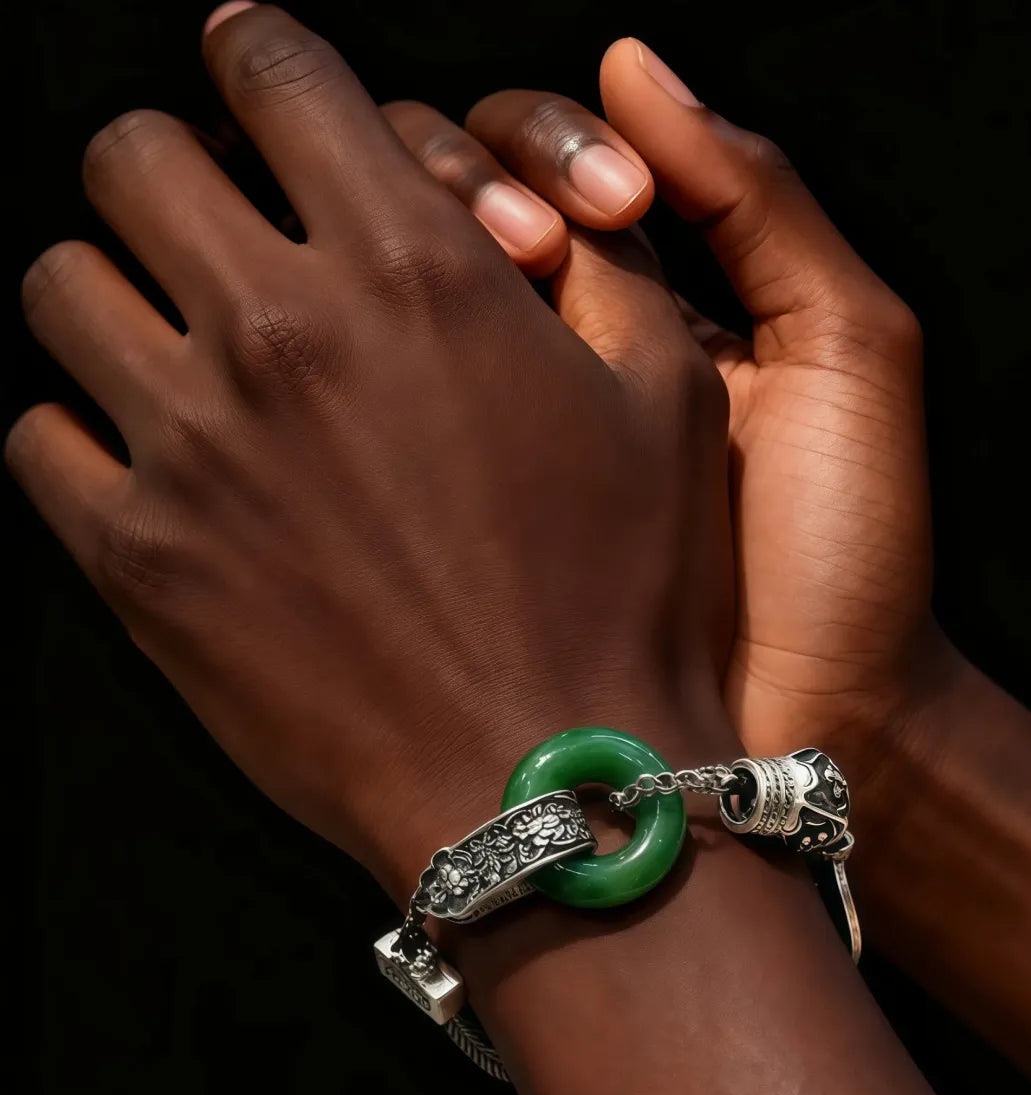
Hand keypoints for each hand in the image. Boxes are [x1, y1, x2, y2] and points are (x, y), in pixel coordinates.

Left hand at [9, 7, 734, 894]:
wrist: (550, 784)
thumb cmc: (626, 601)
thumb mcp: (667, 403)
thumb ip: (594, 269)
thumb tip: (520, 207)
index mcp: (416, 272)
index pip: (276, 70)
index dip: (260, 51)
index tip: (257, 70)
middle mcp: (283, 337)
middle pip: (134, 156)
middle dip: (176, 162)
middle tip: (221, 213)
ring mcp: (193, 450)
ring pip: (61, 284)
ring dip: (116, 285)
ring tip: (179, 337)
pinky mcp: (143, 563)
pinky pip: (39, 439)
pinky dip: (84, 428)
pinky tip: (155, 459)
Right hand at [381, 41, 945, 819]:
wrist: (816, 726)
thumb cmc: (847, 554)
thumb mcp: (849, 347)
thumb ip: (758, 200)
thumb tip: (634, 61)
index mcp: (658, 304)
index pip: (559, 166)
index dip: (551, 150)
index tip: (601, 213)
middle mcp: (567, 356)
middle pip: (462, 210)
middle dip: (470, 191)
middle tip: (526, 252)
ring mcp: (500, 437)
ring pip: (405, 297)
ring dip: (408, 263)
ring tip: (464, 293)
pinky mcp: (457, 516)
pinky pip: (389, 414)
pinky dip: (366, 367)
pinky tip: (361, 358)